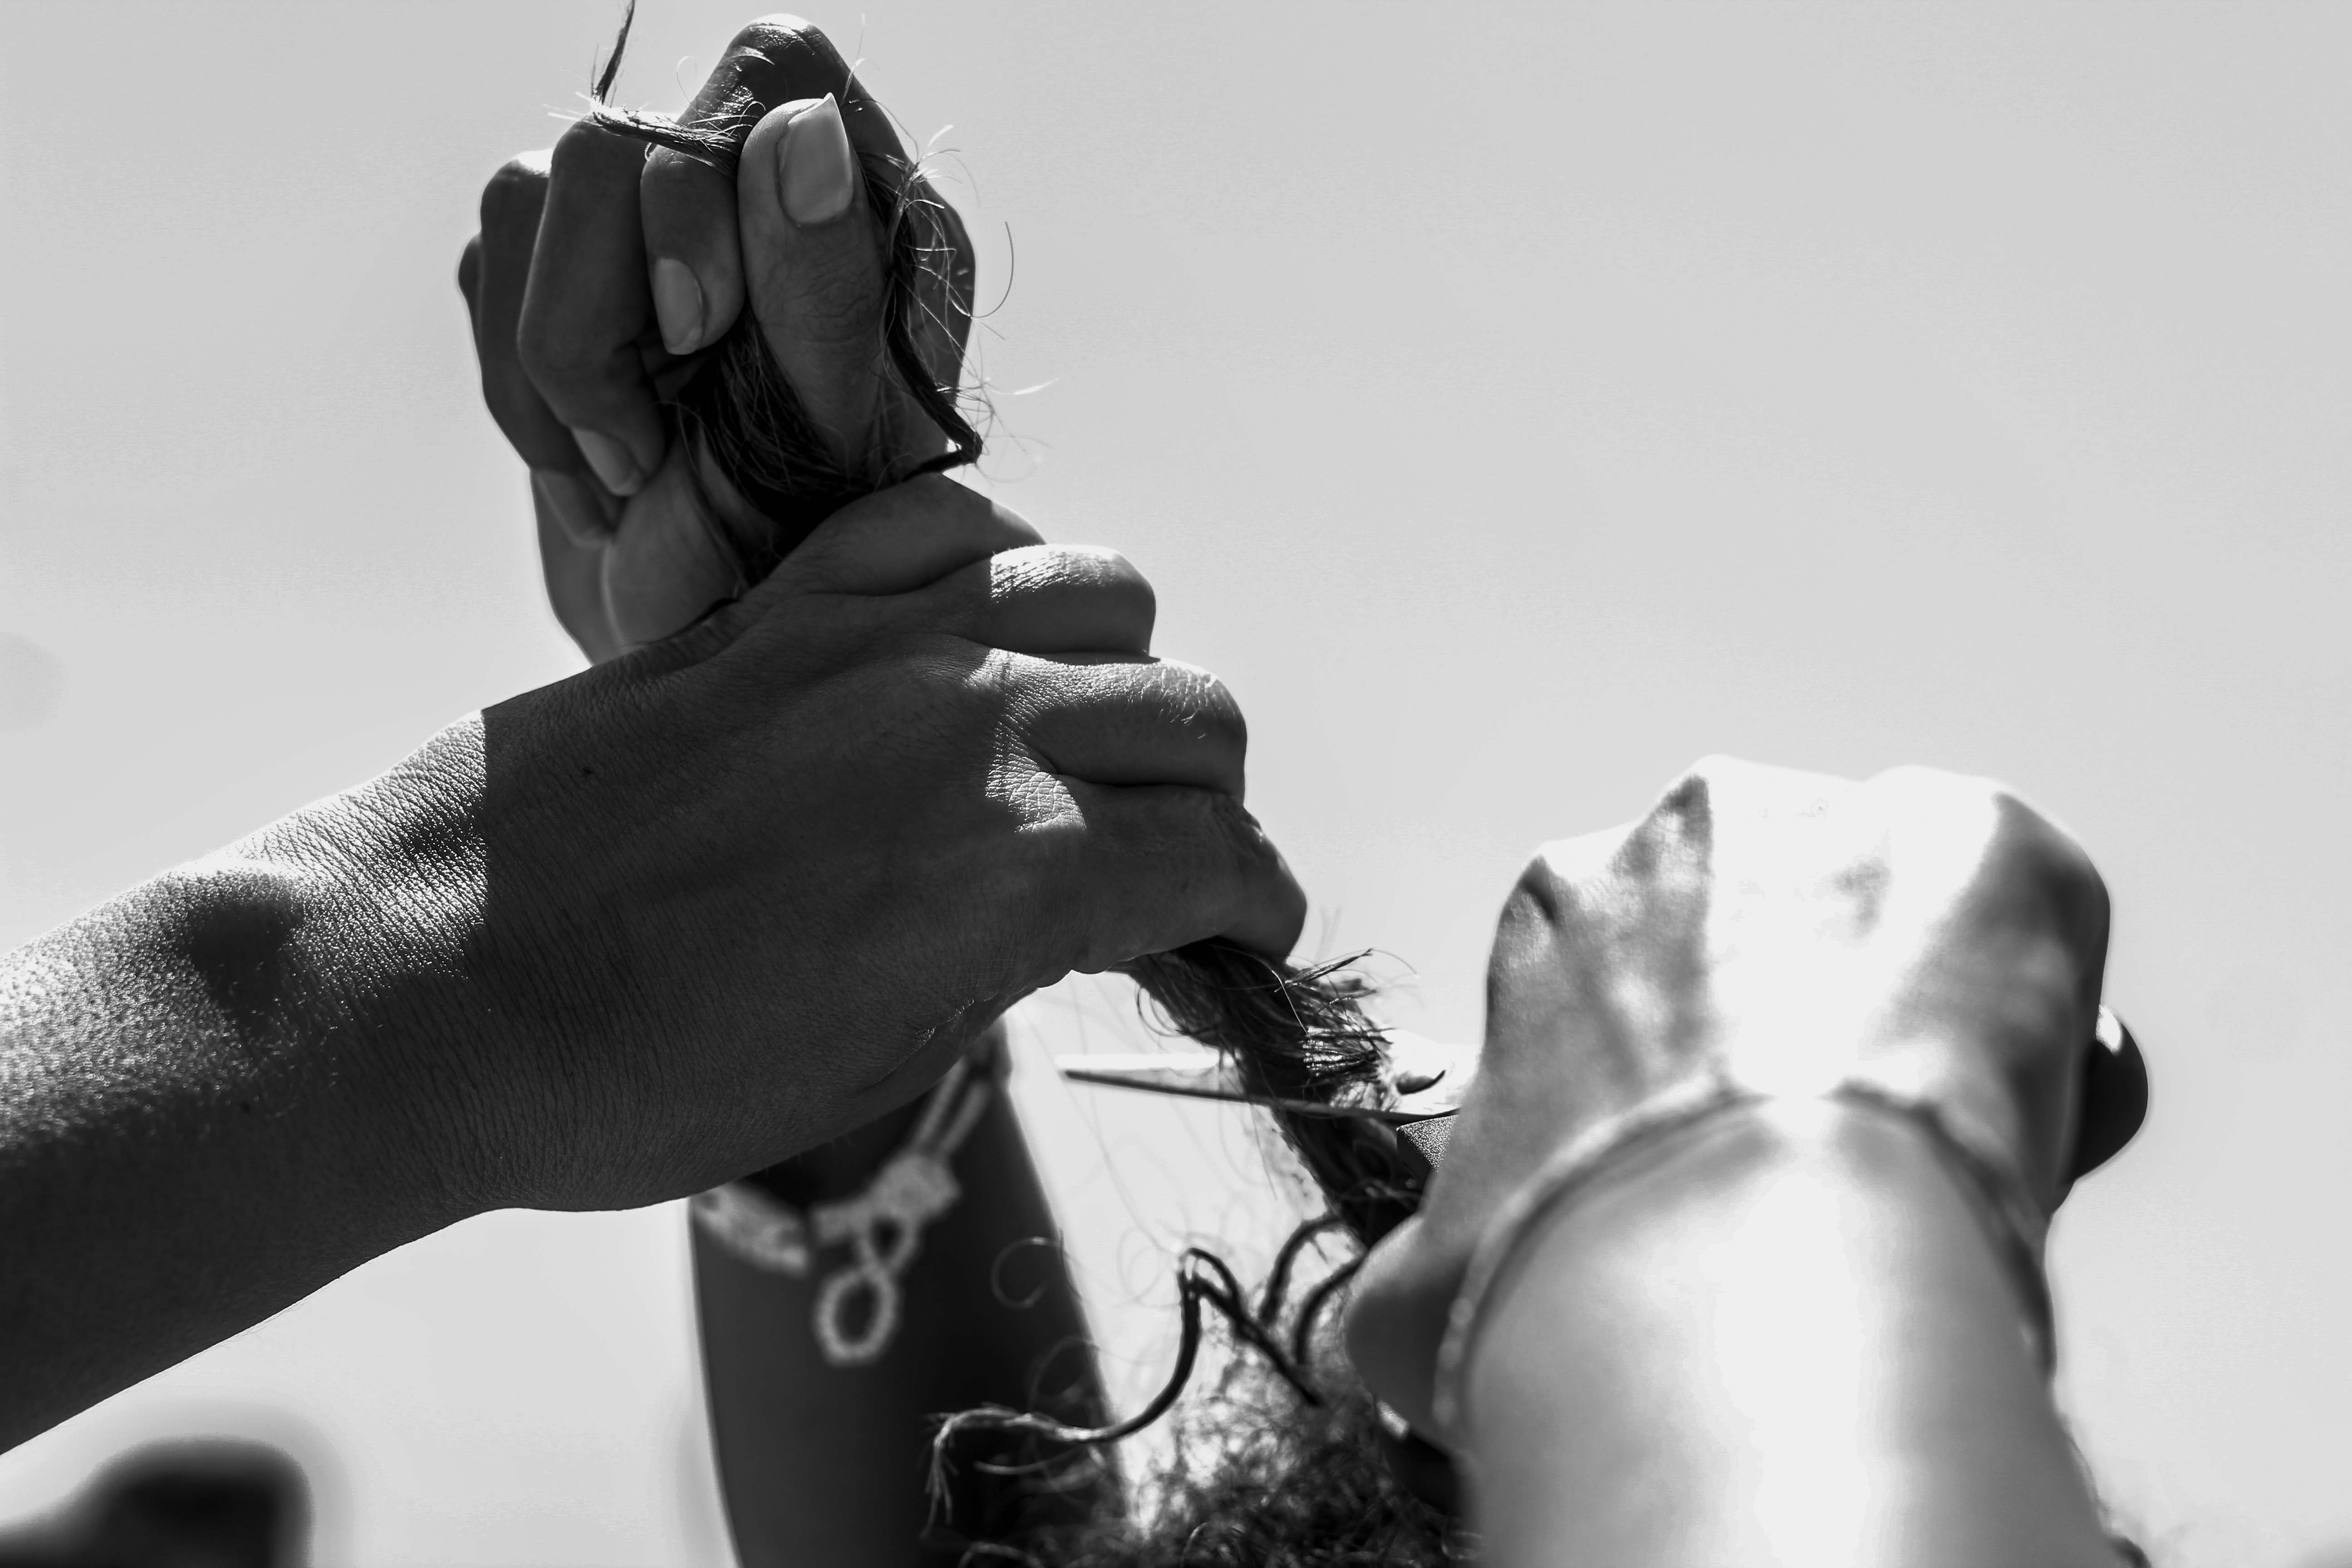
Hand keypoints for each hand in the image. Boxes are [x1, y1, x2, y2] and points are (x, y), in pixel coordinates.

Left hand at [298, 478, 1303, 1213]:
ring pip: (1099, 590)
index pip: (1221, 857)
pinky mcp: (778, 606)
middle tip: (1169, 856)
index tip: (1248, 931)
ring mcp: (873, 645)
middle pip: (1192, 715)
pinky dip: (993, 569)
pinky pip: (944, 524)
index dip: (1259, 906)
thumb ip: (1005, 961)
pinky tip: (972, 636)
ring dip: (1126, 670)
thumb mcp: (873, 1064)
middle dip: (1213, 800)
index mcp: (1012, 877)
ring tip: (1081, 734)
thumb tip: (1077, 910)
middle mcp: (970, 731)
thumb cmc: (637, 1078)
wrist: (424, 989)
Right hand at [458, 19, 971, 659]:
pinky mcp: (560, 270)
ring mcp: (648, 223)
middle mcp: (756, 185)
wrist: (730, 644)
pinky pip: (486, 267)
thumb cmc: (815, 561)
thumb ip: (822, 291)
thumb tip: (799, 131)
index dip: (701, 189)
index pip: (771, 70)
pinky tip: (597, 472)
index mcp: (865, 202)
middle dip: (604, 318)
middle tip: (653, 452)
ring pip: (527, 196)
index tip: (698, 330)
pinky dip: (525, 397)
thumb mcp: (834, 442)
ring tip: (631, 475)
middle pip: (611, 139)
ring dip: (559, 369)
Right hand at [1345, 755, 2110, 1433]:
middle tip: (1844, 1172)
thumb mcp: (1425, 1287)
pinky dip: (2045, 1031)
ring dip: (1933, 1025)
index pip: (1660, 976)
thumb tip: (1408, 1302)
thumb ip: (1430, 1259)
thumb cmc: (1563, 1288)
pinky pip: (2036, 929)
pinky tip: (2012, 1127)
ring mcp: (1836, 818)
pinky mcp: (1977, 839)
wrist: (1730, 1280)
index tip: (1740, 1169)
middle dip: (1822, 1031)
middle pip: (1794, 929)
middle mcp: (1688, 827)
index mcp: (1561, 907)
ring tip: (1937, 1164)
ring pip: (1918, 928)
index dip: (1710, 1079)